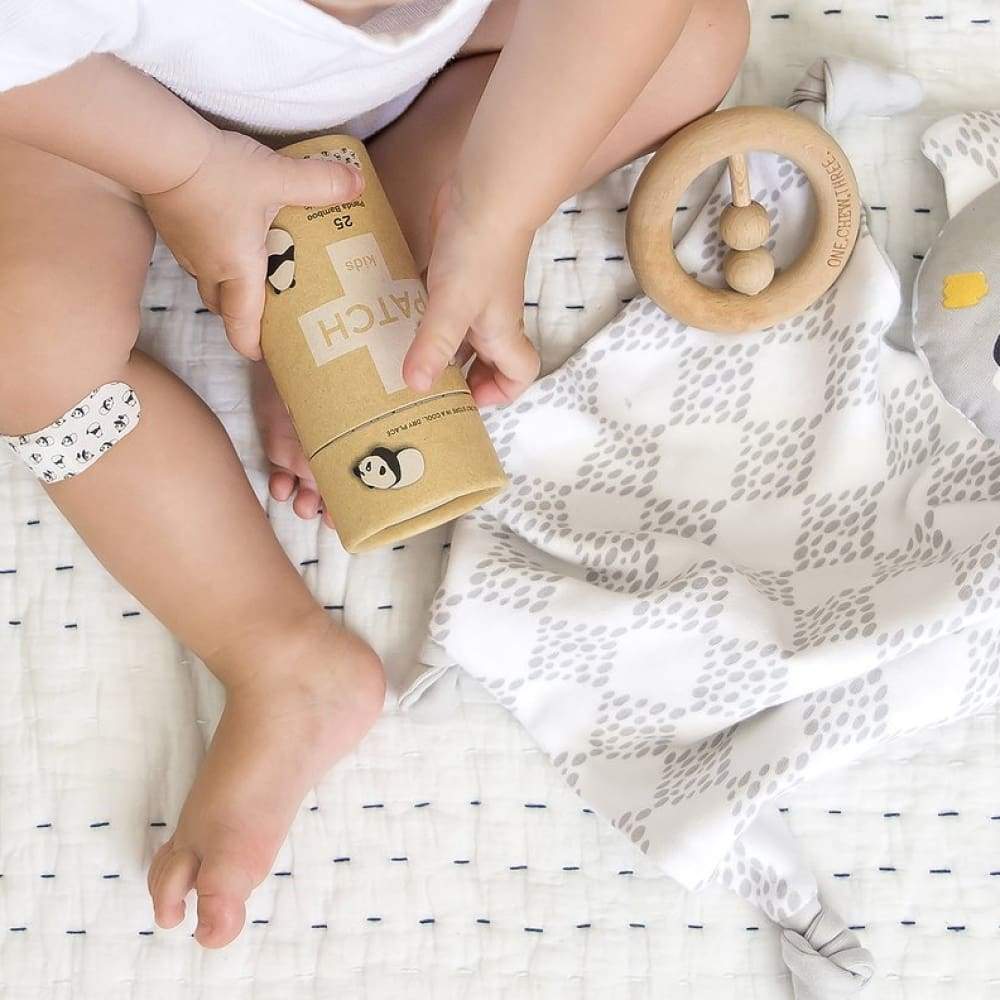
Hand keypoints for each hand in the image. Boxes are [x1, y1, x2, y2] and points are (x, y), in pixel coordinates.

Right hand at [143, 130, 363, 358]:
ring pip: (211, 283)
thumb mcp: (277, 176)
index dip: (254, 346)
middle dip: (246, 318)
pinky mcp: (174, 229)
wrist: (157, 149)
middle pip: (225, 309)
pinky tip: (233, 235)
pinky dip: (217, 257)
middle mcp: (209, 269)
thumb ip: (319, 183)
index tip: (271, 354)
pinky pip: (199, 257)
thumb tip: (357, 184)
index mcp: (237, 270)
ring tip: (259, 274)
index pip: (242, 327)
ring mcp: (187, 251)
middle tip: (272, 314)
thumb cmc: (217, 172)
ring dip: (232, 286)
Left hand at [403, 180, 539, 405]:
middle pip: (486, 359)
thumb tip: (417, 387)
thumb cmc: (479, 252)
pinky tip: (394, 317)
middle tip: (425, 385)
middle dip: (462, 377)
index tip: (465, 397)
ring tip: (402, 358)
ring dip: (437, 346)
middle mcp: (491, 318)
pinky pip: (440, 305)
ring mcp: (474, 294)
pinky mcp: (454, 272)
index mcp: (501, 333)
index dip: (499, 393)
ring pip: (460, 332)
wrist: (485, 193)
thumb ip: (434, 347)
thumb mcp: (453, 307)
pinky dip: (422, 315)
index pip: (519, 375)